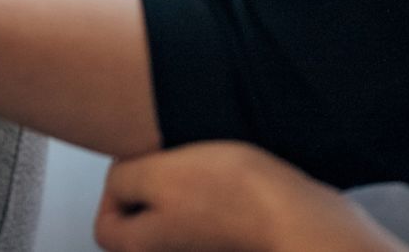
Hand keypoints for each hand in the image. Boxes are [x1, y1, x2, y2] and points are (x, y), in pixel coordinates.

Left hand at [95, 142, 407, 251]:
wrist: (301, 217)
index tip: (143, 165)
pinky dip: (216, 197)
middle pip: (144, 220)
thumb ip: (121, 179)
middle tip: (178, 164)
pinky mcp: (234, 240)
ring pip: (179, 214)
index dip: (119, 185)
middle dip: (156, 185)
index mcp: (139, 248)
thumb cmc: (235, 197)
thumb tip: (119, 182)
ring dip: (188, 187)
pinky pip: (211, 214)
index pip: (106, 223)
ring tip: (209, 170)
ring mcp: (204, 249)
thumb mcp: (155, 173)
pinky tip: (232, 181)